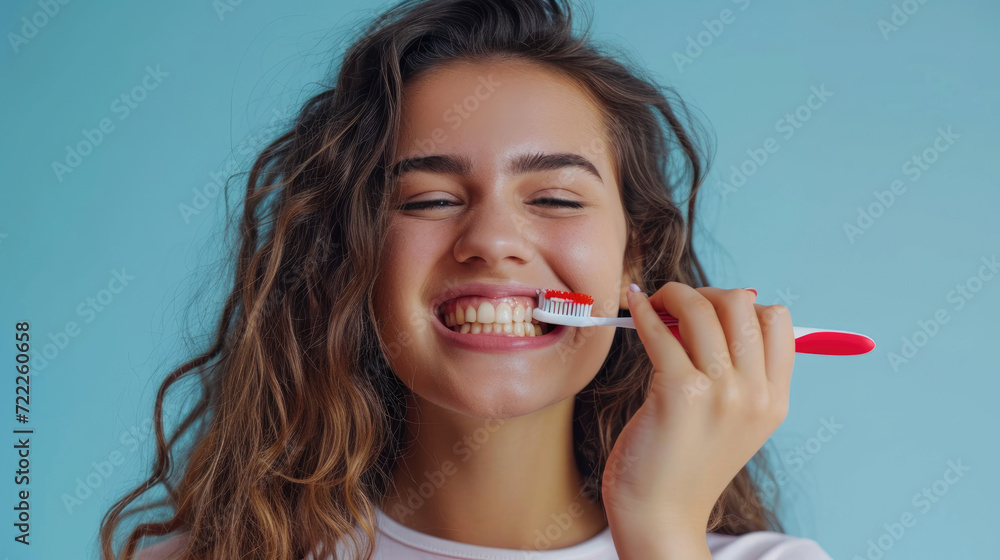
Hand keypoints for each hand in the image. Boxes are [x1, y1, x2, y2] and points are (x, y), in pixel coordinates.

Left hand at [602, 282, 794, 545]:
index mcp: (774, 400)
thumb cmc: (684, 465)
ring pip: (703, 308)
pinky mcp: (680, 393)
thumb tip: (712, 310)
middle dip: (704, 292)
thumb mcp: (732, 423)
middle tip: (675, 304)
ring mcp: (722, 393)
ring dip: (672, 294)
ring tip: (651, 303)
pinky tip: (635, 307)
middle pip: (742, 304)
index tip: (707, 312)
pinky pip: (661, 331)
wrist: (660, 517)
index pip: (778, 321)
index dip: (741, 304)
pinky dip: (644, 311)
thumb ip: (736, 376)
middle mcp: (755, 394)